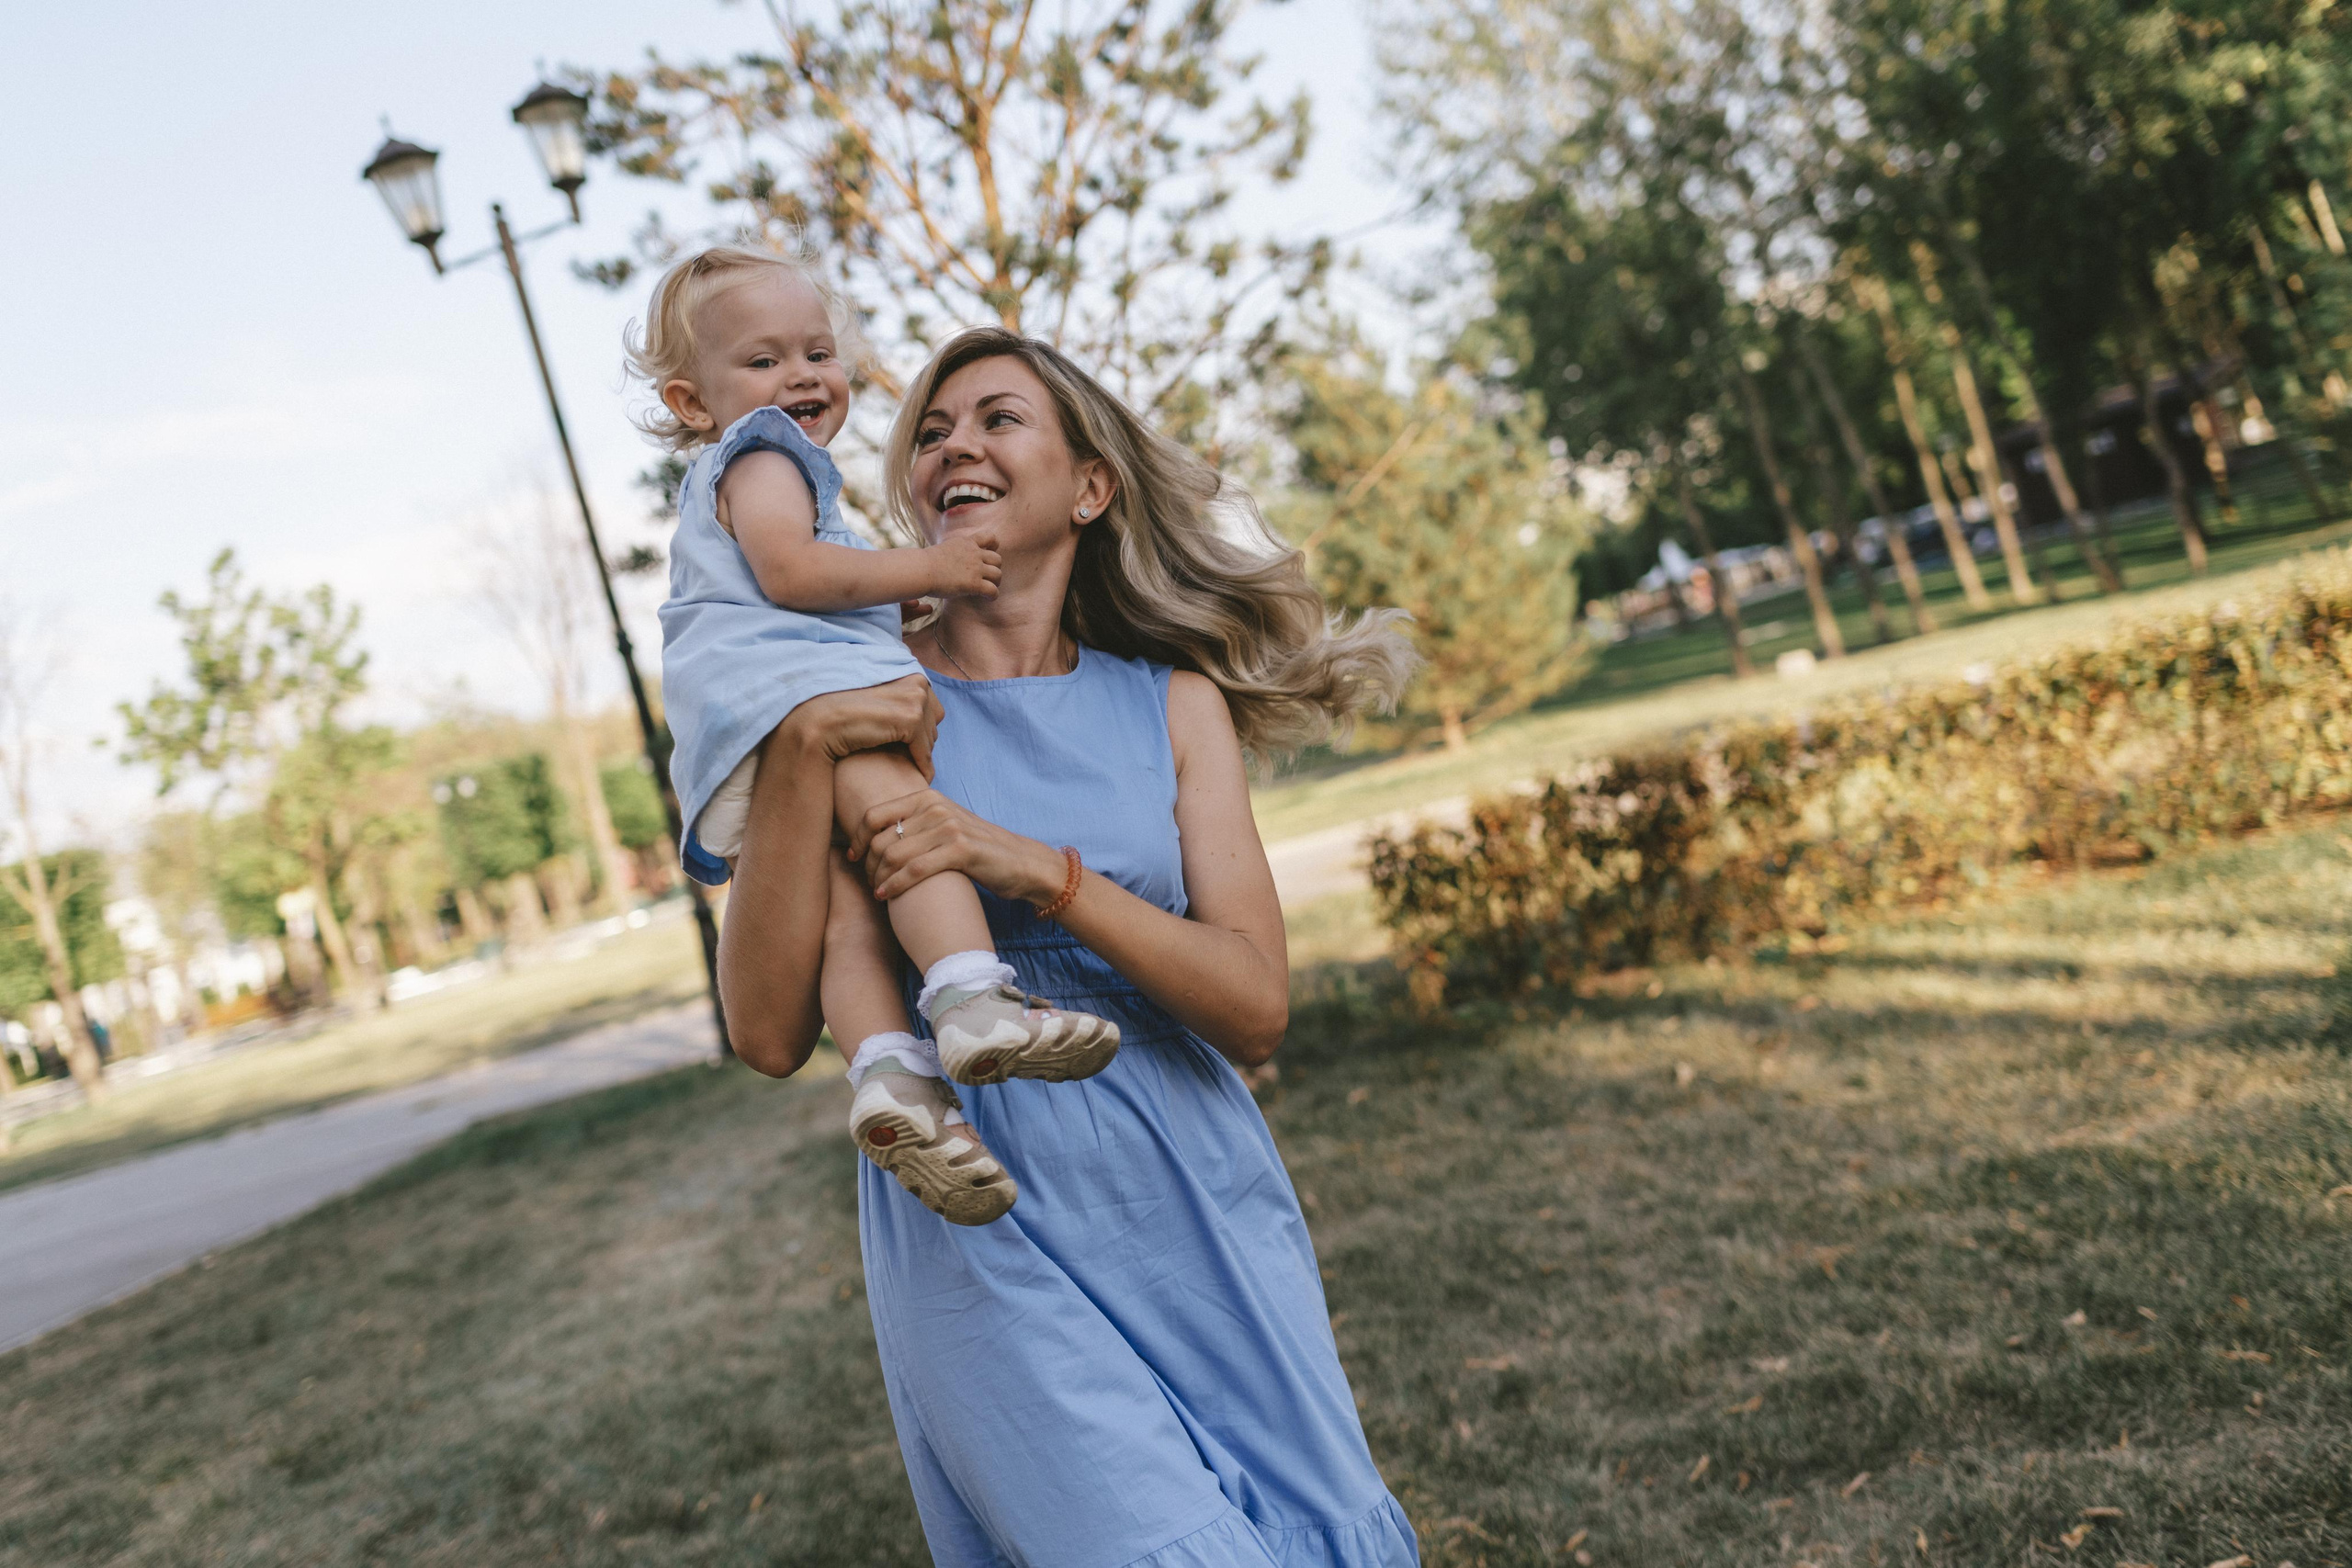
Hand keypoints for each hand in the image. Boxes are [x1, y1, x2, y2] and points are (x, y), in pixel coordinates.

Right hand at [774, 675, 942, 779]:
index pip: (929, 703)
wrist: (822, 721)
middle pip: (933, 720)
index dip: (920, 725)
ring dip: (920, 752)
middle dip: (922, 738)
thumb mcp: (873, 698)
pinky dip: (923, 765)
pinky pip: (925, 750)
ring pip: (931, 736)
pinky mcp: (911, 718)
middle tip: (907, 756)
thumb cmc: (842, 713)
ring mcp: (914, 697)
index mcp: (906, 671)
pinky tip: (917, 775)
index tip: (909, 743)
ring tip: (908, 765)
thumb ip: (894, 698)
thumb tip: (920, 712)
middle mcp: (915, 679)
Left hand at [847, 786, 1064, 904]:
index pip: (875, 815)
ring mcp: (949, 827)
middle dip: (869, 865)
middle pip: (882, 839)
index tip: (853, 857)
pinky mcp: (960, 850)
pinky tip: (886, 897)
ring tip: (878, 892)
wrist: (1020, 862)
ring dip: (879, 879)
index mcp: (928, 798)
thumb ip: (916, 824)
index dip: (858, 839)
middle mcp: (936, 807)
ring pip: (894, 855)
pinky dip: (895, 886)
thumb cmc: (978, 849)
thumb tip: (878, 836)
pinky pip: (914, 870)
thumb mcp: (944, 826)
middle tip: (869, 882)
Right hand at [926, 532, 1000, 598]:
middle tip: (987, 576)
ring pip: (998, 574)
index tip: (989, 554)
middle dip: (995, 568)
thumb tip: (954, 561)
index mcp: (967, 543)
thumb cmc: (926, 563)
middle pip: (997, 559)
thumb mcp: (944, 548)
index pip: (990, 537)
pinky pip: (993, 590)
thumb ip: (955, 551)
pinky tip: (988, 598)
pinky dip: (993, 595)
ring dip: (995, 582)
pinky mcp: (974, 583)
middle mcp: (974, 553)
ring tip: (988, 588)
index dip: (994, 546)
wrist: (921, 569)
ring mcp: (975, 568)